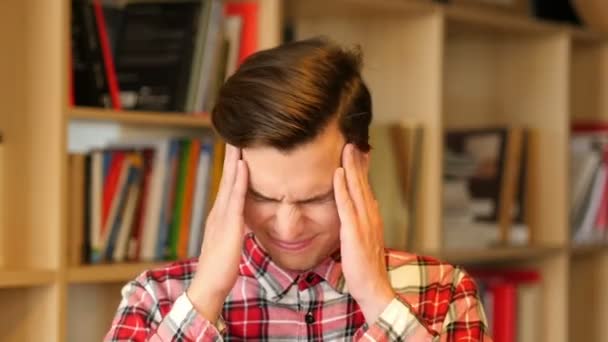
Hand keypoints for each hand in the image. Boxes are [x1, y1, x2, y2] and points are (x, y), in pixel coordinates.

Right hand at [187, 144, 248, 323]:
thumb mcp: (230, 243)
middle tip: (237, 134)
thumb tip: (242, 223)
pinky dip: (239, 180)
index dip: (233, 166)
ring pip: (230, 182)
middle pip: (227, 178)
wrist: (209, 285)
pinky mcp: (229, 225)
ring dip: (235, 160)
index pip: (229, 185)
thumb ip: (235, 230)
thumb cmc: (220, 268)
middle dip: (232, 156)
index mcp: (220, 215)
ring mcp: (222, 216)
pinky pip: (235, 198)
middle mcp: (218, 211)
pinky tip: (244, 166)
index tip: (238, 148)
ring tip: (240, 140)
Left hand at [333, 144, 394, 325]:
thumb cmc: (366, 267)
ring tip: (346, 148)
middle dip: (357, 161)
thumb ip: (361, 223)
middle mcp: (371, 216)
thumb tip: (359, 208)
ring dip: (351, 167)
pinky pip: (346, 205)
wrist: (373, 287)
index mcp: (372, 217)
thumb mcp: (364, 240)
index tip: (356, 152)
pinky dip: (342, 187)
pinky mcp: (353, 231)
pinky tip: (337, 173)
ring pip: (356, 189)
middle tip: (351, 141)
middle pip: (363, 183)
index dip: (361, 169)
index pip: (366, 188)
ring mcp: (364, 223)